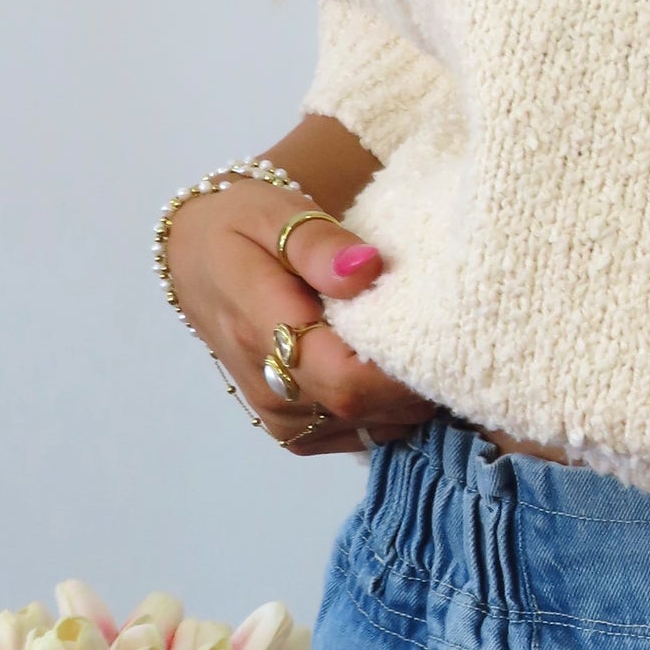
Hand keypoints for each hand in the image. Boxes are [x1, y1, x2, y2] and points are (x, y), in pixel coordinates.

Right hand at [163, 181, 438, 455]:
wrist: (199, 261)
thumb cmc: (240, 230)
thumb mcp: (274, 213)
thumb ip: (320, 244)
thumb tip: (365, 269)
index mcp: (264, 335)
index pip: (348, 382)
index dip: (403, 369)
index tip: (445, 333)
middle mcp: (273, 391)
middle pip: (368, 410)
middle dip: (419, 378)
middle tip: (450, 331)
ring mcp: (284, 419)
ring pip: (375, 427)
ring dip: (410, 395)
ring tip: (426, 344)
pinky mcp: (297, 432)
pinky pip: (364, 435)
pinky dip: (392, 408)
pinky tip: (399, 368)